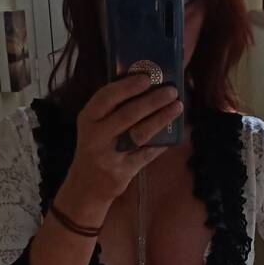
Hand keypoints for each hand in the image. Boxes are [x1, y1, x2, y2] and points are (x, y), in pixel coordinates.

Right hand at [56, 73, 183, 225]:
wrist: (86, 186)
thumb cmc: (95, 147)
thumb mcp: (93, 125)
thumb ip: (111, 108)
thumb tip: (145, 85)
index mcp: (87, 119)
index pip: (106, 97)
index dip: (127, 86)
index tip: (147, 78)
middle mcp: (95, 136)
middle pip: (128, 114)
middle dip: (153, 101)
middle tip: (171, 91)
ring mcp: (109, 156)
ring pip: (140, 134)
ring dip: (161, 119)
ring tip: (177, 107)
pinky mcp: (122, 173)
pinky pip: (146, 155)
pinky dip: (160, 144)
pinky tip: (173, 135)